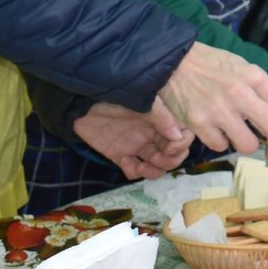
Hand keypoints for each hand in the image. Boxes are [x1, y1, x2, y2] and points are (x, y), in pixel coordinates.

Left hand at [71, 101, 193, 180]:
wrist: (83, 104)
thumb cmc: (115, 97)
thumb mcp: (142, 102)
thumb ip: (161, 117)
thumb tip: (178, 135)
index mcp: (162, 121)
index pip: (184, 136)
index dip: (182, 146)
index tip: (170, 147)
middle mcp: (153, 135)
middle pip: (174, 156)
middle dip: (170, 161)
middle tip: (157, 157)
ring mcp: (137, 147)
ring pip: (157, 167)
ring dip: (153, 171)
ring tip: (140, 164)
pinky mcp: (121, 156)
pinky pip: (133, 171)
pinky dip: (132, 171)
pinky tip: (124, 161)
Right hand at [157, 42, 267, 159]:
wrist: (175, 61)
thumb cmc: (214, 66)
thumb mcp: (245, 70)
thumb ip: (264, 94)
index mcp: (256, 78)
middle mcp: (240, 93)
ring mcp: (219, 110)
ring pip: (248, 145)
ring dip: (247, 145)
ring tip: (237, 131)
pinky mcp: (199, 124)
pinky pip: (220, 147)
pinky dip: (221, 142)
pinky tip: (215, 128)